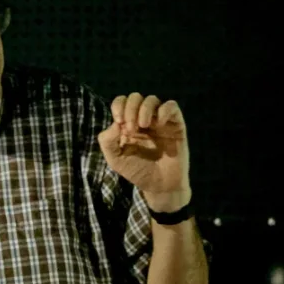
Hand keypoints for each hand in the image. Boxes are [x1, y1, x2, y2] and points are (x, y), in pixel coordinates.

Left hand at [97, 93, 191, 212]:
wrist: (160, 186)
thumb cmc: (138, 172)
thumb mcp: (115, 159)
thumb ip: (108, 141)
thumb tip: (114, 123)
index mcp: (128, 124)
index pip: (121, 102)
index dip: (118, 106)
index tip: (119, 122)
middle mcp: (143, 119)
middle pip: (135, 97)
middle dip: (130, 109)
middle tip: (131, 129)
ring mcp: (160, 121)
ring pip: (152, 99)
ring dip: (144, 109)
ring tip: (143, 126)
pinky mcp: (176, 125)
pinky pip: (172, 106)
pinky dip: (164, 110)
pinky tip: (159, 124)